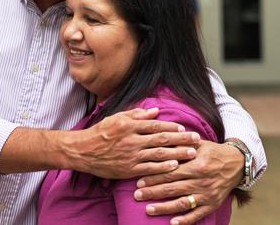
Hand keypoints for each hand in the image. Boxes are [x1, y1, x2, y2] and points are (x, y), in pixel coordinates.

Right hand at [69, 108, 200, 178]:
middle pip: (162, 139)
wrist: (83, 150)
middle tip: (196, 140)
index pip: (155, 125)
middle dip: (181, 139)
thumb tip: (155, 110)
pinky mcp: (128, 168)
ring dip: (177, 153)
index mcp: (129, 124)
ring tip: (192, 153)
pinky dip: (163, 167)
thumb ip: (136, 113)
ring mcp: (131, 154)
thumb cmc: (100, 132)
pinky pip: (149, 168)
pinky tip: (175, 166)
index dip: (171, 126)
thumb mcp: (116, 117)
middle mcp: (132, 139)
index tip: (184, 128)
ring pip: (159, 154)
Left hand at [134, 140, 243, 224]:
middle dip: (153, 192)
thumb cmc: (212, 152)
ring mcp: (206, 194)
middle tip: (137, 194)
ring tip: (148, 209)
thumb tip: (160, 140)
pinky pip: (197, 214)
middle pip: (173, 187)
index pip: (170, 172)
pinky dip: (185, 220)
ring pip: (182, 203)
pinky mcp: (212, 204)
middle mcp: (201, 181)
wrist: (237, 164)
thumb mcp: (198, 144)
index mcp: (196, 164)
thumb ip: (180, 144)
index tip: (139, 180)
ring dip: (164, 208)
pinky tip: (172, 223)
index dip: (154, 176)